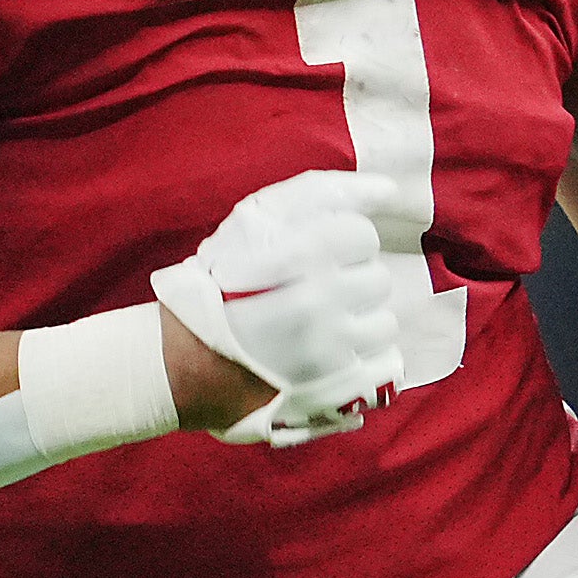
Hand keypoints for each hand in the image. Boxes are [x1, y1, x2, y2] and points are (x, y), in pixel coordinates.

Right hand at [153, 169, 405, 443]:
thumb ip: (324, 192)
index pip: (361, 235)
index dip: (339, 245)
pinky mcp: (338, 390)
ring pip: (384, 324)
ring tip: (318, 330)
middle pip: (377, 279)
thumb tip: (387, 188)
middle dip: (349, 285)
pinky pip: (385, 365)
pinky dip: (364, 362)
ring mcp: (330, 348)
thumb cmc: (224, 280)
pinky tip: (330, 357)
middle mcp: (320, 300)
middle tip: (310, 297)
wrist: (191, 357)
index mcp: (302, 253)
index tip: (313, 260)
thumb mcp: (259, 217)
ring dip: (357, 324)